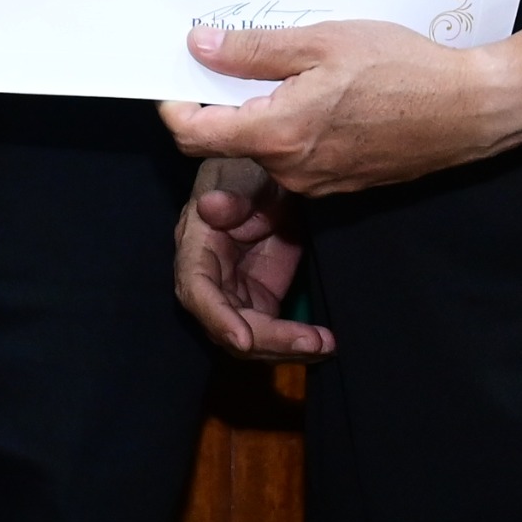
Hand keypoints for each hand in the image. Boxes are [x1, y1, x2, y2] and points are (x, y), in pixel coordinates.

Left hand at [164, 18, 521, 198]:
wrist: (470, 111)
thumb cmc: (403, 70)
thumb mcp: (323, 41)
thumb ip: (254, 49)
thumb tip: (200, 46)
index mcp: (278, 132)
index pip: (194, 134)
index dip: (175, 104)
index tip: (177, 73)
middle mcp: (291, 168)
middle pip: (228, 138)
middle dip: (223, 98)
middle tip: (240, 51)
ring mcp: (317, 182)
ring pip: (265, 146)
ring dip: (264, 108)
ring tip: (295, 65)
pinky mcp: (340, 182)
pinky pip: (298, 155)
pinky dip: (294, 124)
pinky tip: (324, 90)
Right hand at [169, 156, 329, 358]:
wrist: (274, 185)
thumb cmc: (253, 174)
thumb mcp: (248, 178)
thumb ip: (233, 196)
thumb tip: (209, 207)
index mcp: (196, 247)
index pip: (197, 291)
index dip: (217, 318)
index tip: (244, 341)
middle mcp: (209, 281)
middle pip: (229, 326)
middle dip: (269, 340)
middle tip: (313, 343)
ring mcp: (234, 296)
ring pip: (252, 338)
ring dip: (287, 348)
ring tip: (326, 345)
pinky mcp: (258, 303)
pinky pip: (272, 334)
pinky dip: (297, 342)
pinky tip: (324, 344)